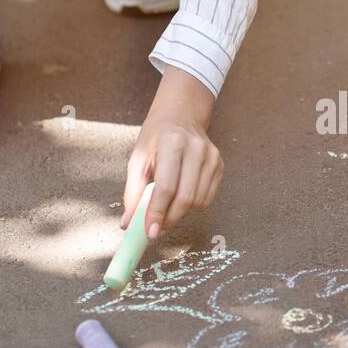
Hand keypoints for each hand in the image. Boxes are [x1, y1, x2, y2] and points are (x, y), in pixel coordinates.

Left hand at [122, 67, 222, 238]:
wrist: (181, 115)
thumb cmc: (156, 137)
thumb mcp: (138, 158)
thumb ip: (133, 192)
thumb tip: (128, 224)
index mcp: (172, 143)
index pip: (167, 187)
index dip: (157, 212)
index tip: (149, 232)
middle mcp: (196, 149)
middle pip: (185, 198)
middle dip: (169, 219)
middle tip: (156, 229)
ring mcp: (212, 157)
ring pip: (198, 202)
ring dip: (180, 214)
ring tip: (166, 209)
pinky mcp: (220, 165)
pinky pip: (207, 198)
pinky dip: (192, 206)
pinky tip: (180, 197)